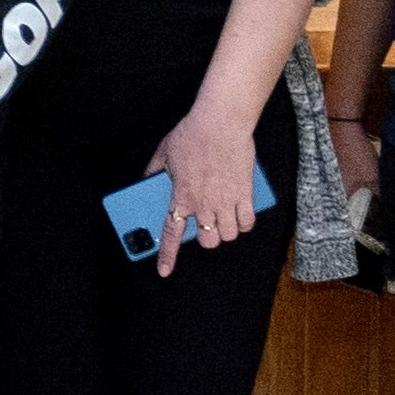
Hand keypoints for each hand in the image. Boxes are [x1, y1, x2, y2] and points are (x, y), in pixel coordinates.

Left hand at [146, 108, 264, 274]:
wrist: (220, 123)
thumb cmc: (192, 134)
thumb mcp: (163, 152)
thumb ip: (154, 170)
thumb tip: (146, 180)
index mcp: (180, 196)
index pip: (171, 233)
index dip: (167, 255)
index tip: (163, 270)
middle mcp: (202, 204)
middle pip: (207, 241)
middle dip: (207, 238)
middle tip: (207, 226)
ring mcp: (225, 201)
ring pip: (228, 236)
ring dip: (226, 231)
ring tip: (224, 219)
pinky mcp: (245, 194)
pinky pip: (247, 222)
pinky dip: (244, 223)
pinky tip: (241, 215)